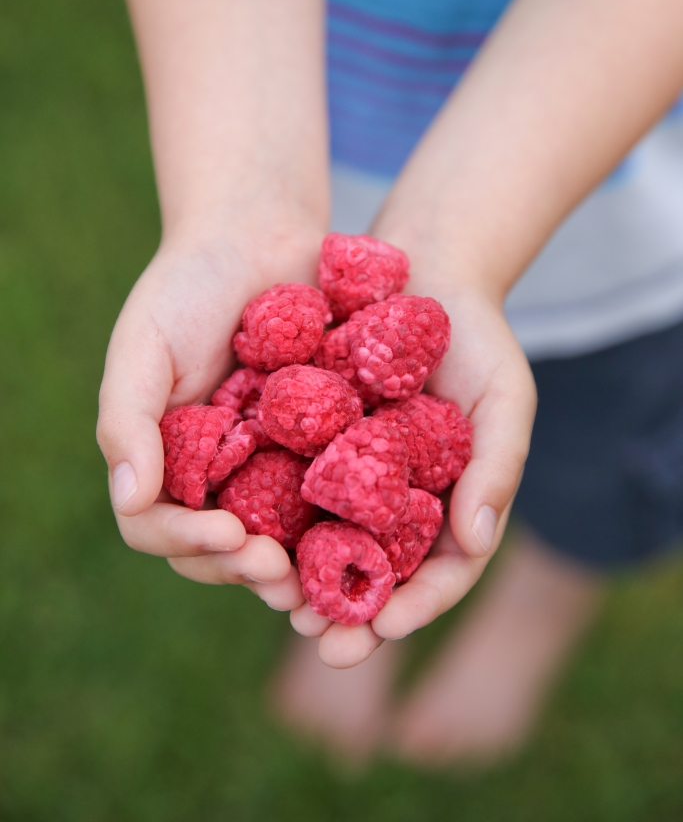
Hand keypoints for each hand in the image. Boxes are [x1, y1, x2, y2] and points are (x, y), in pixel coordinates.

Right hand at [96, 219, 321, 607]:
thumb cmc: (188, 285)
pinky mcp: (324, 444)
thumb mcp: (144, 344)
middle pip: (223, 548)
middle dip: (247, 568)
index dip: (189, 544)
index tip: (228, 537)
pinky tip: (372, 528)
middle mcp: (217, 472)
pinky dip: (345, 517)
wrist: (260, 233)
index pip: (162, 526)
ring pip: (280, 535)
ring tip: (325, 574)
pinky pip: (333, 492)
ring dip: (299, 564)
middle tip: (280, 575)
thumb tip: (130, 498)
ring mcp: (272, 463)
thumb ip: (127, 420)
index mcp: (166, 459)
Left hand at [288, 284, 536, 667]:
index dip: (417, 606)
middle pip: (377, 576)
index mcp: (451, 505)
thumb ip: (498, 467)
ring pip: (327, 544)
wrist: (425, 277)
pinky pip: (290, 487)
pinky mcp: (312, 444)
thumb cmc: (480, 341)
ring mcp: (354, 478)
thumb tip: (476, 542)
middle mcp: (399, 503)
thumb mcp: (505, 398)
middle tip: (320, 640)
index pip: (442, 574)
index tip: (386, 628)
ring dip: (303, 581)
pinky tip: (246, 533)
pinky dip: (272, 517)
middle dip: (350, 616)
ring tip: (277, 601)